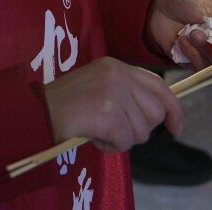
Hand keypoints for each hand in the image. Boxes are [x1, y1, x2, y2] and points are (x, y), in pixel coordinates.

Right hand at [43, 57, 181, 152]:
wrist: (35, 112)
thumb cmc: (64, 106)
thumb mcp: (98, 87)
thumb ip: (125, 95)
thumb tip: (155, 115)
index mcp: (116, 65)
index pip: (159, 85)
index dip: (173, 108)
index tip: (176, 127)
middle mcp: (118, 74)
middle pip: (155, 111)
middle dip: (141, 129)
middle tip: (115, 131)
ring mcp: (113, 91)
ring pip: (142, 130)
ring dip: (122, 139)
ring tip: (97, 131)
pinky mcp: (107, 112)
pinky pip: (125, 141)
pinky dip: (110, 146)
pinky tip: (92, 136)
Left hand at [148, 0, 211, 69]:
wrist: (158, 6)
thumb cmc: (187, 0)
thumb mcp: (211, 3)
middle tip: (199, 33)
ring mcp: (207, 53)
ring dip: (201, 50)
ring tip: (190, 33)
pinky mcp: (192, 61)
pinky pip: (197, 68)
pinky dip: (190, 55)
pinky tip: (180, 40)